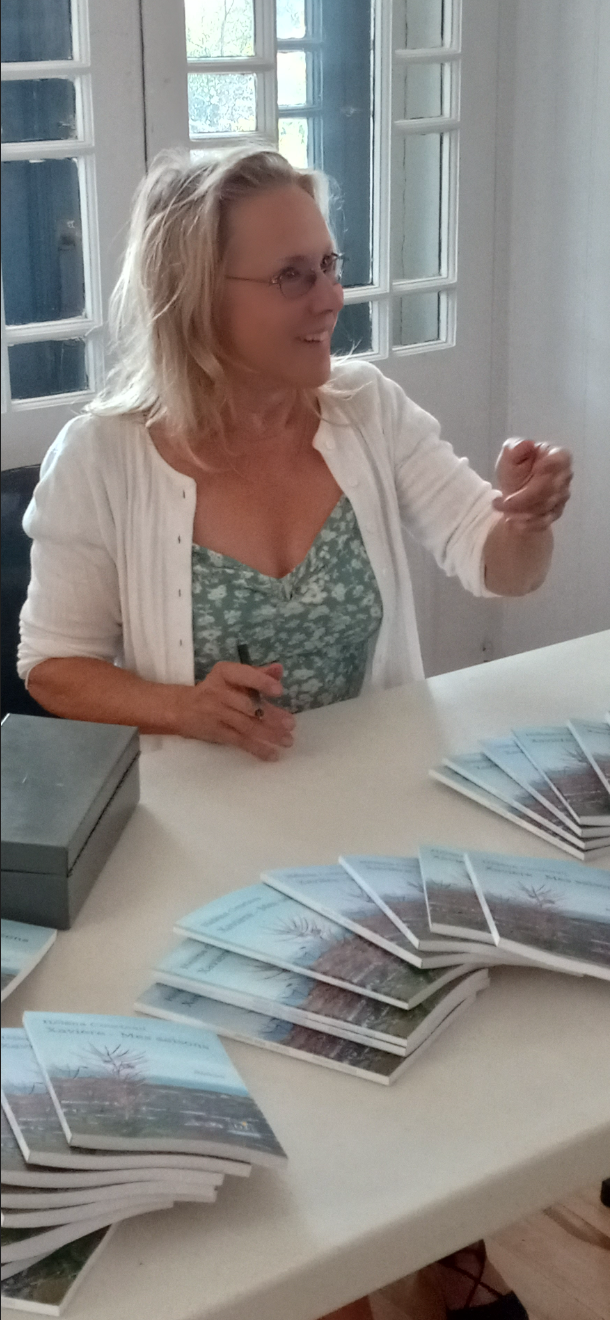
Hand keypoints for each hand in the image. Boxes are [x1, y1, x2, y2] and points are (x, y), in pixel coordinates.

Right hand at [175, 661, 294, 760]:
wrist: (183, 708)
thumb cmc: (216, 689)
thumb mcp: (233, 676)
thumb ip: (257, 673)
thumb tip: (279, 669)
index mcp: (225, 673)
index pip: (244, 676)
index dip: (261, 683)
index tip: (279, 691)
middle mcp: (219, 692)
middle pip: (248, 705)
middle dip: (271, 715)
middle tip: (290, 724)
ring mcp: (217, 714)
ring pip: (246, 725)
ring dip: (269, 734)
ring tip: (287, 741)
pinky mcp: (217, 732)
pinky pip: (240, 741)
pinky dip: (257, 749)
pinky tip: (273, 754)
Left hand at [493, 438, 572, 531]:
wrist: (514, 494)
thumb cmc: (515, 469)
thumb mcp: (510, 455)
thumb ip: (516, 447)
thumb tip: (527, 444)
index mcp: (558, 455)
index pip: (557, 463)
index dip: (543, 471)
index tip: (527, 475)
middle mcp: (565, 476)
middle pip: (549, 489)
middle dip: (521, 498)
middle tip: (498, 502)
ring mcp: (563, 496)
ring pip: (545, 507)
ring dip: (520, 511)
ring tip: (500, 508)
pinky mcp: (557, 513)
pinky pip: (543, 521)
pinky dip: (526, 523)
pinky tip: (511, 521)